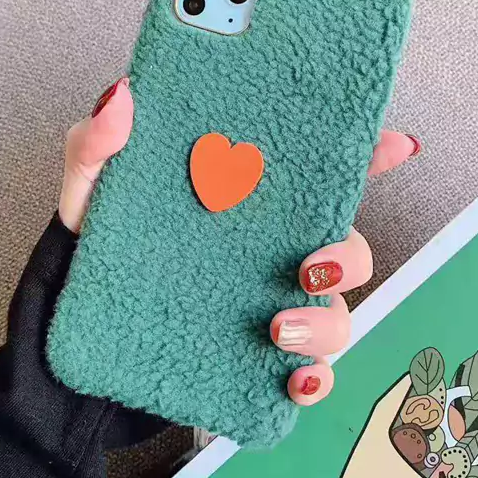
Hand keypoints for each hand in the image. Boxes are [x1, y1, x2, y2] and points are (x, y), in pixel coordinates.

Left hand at [59, 78, 419, 403]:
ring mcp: (271, 302)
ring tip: (276, 328)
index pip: (320, 173)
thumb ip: (99, 143)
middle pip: (346, 246)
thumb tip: (121, 97)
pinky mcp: (256, 354)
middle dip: (348, 254)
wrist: (80, 312)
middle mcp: (273, 250)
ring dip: (325, 323)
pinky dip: (313, 378)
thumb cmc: (102, 238)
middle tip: (310, 265)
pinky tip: (293, 380)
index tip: (396, 145)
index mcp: (250, 199)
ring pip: (335, 312)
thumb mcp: (93, 186)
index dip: (368, 155)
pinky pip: (308, 369)